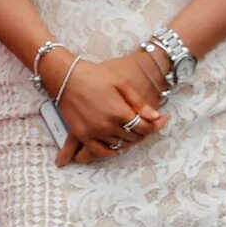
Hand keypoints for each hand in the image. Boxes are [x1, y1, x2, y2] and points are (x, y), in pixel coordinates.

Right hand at [52, 49, 166, 165]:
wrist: (66, 76)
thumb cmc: (93, 75)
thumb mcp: (121, 84)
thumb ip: (139, 103)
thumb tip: (156, 117)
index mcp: (119, 112)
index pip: (144, 127)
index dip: (155, 125)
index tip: (159, 120)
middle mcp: (107, 125)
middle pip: (132, 137)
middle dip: (142, 131)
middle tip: (145, 124)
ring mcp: (93, 132)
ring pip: (118, 145)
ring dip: (127, 140)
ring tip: (131, 132)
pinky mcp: (81, 134)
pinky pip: (99, 151)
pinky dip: (110, 151)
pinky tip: (115, 145)